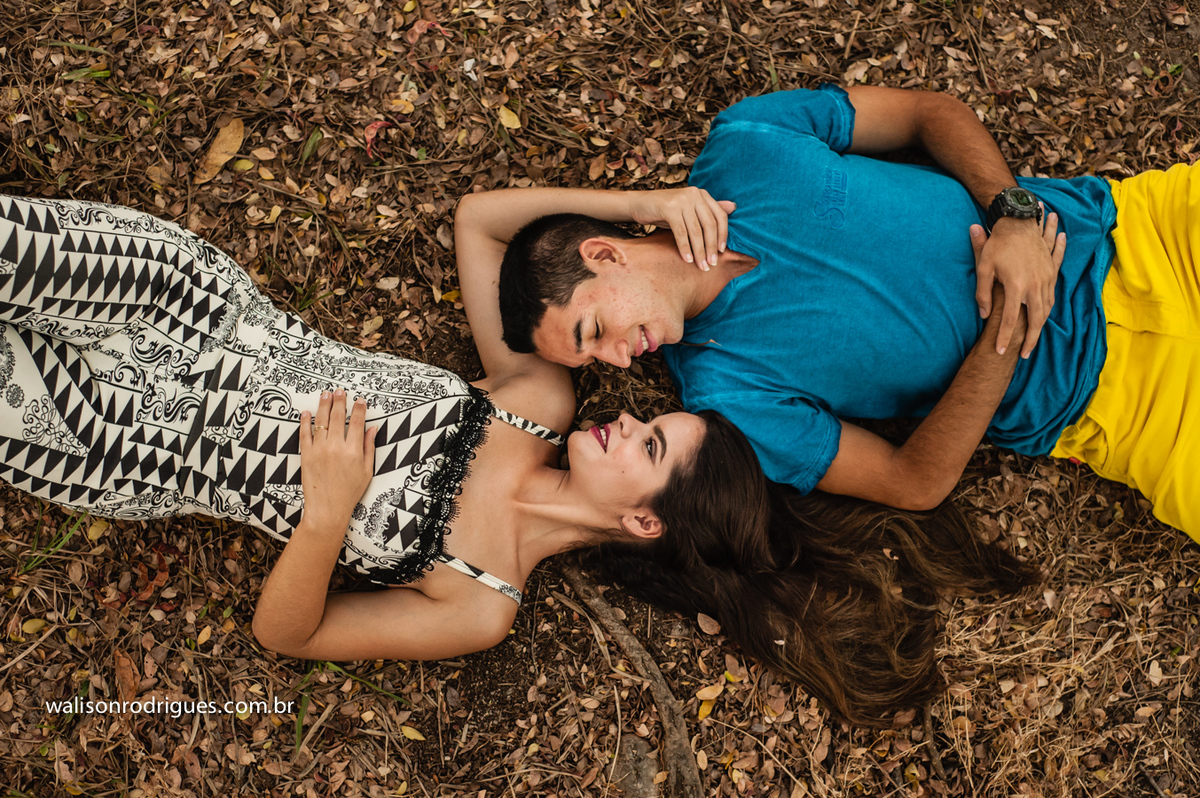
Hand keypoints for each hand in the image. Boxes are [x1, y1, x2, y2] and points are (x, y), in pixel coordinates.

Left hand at [298, 390, 376, 531]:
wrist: (327, 509)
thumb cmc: (349, 493)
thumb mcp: (367, 471)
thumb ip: (369, 448)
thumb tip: (372, 429)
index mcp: (353, 451)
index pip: (357, 423)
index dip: (359, 409)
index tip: (359, 401)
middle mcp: (336, 447)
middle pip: (337, 417)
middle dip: (339, 401)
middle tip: (339, 391)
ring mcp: (319, 450)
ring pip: (321, 421)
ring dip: (324, 405)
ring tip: (325, 395)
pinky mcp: (306, 455)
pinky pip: (305, 434)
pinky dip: (305, 422)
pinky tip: (306, 413)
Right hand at [629, 187, 736, 269]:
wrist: (639, 204)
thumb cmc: (666, 210)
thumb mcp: (689, 210)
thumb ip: (709, 210)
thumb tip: (734, 207)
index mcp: (702, 194)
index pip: (720, 216)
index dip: (723, 235)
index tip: (722, 252)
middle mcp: (694, 194)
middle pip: (709, 224)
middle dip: (711, 247)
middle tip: (712, 264)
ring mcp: (682, 199)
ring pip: (696, 231)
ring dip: (699, 251)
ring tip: (701, 266)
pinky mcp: (669, 207)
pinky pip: (681, 232)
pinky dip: (685, 248)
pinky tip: (687, 259)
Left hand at [969, 209, 1065, 357]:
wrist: (1020, 221)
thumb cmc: (998, 244)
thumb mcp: (983, 268)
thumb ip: (982, 293)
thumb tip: (983, 314)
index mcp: (1017, 286)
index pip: (1011, 320)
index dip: (1005, 338)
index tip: (1000, 352)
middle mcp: (1035, 285)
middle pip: (1036, 321)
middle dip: (1030, 341)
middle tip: (1023, 355)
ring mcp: (1046, 279)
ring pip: (1047, 310)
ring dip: (1041, 327)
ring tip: (1033, 341)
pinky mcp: (1052, 273)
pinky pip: (1053, 296)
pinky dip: (1049, 310)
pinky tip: (1045, 317)